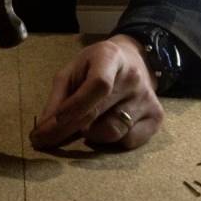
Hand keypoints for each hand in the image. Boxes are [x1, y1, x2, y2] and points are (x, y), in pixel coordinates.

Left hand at [30, 34, 162, 151]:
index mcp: (110, 57)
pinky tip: (107, 126)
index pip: (97, 86)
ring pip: (112, 132)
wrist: (133, 59)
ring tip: (88, 123)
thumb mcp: (72, 71)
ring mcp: (148, 97)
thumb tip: (44, 129)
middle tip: (46, 139)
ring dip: (92, 135)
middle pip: (99, 113)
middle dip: (68, 130)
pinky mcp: (157, 116)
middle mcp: (133, 77)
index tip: (50, 125)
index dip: (73, 108)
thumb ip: (57, 98)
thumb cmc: (95, 66)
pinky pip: (128, 142)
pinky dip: (112, 142)